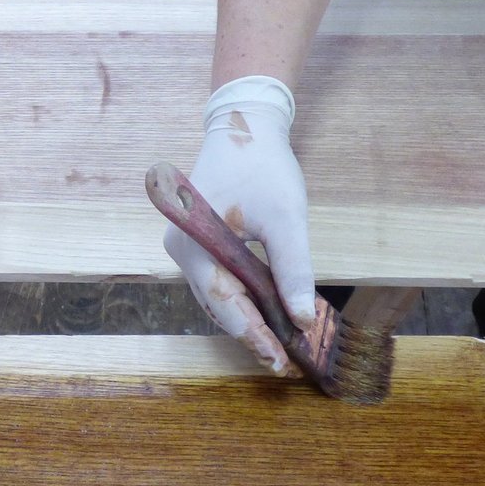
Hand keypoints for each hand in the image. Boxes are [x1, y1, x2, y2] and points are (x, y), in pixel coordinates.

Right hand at [163, 75, 316, 374]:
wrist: (244, 124)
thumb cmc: (263, 166)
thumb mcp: (286, 218)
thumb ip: (293, 269)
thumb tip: (304, 318)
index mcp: (194, 245)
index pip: (224, 304)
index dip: (254, 335)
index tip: (280, 360)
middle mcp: (180, 250)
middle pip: (216, 305)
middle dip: (250, 333)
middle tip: (282, 361)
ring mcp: (186, 246)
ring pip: (216, 296)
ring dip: (246, 319)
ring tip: (277, 343)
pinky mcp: (197, 241)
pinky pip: (217, 280)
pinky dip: (241, 298)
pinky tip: (265, 312)